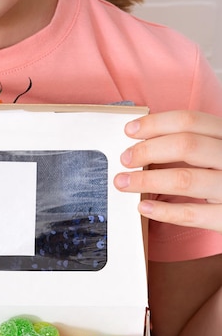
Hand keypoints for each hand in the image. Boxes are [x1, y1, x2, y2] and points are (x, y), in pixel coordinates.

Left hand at [114, 110, 221, 231]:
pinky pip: (192, 214)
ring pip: (185, 179)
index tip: (130, 130)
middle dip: (147, 151)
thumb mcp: (217, 152)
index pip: (191, 120)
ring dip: (147, 180)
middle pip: (186, 145)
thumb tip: (143, 144)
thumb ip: (192, 146)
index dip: (156, 123)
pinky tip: (143, 207)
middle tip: (125, 159)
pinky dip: (164, 211)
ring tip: (123, 182)